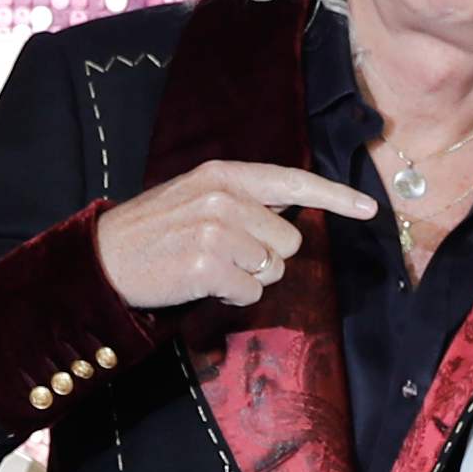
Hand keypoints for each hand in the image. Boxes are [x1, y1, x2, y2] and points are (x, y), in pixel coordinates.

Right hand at [98, 159, 366, 312]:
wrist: (104, 258)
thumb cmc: (154, 231)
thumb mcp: (196, 197)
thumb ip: (242, 200)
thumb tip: (289, 217)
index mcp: (224, 175)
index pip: (292, 182)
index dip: (335, 198)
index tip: (369, 208)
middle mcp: (224, 197)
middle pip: (289, 241)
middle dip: (266, 258)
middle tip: (225, 257)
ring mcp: (216, 231)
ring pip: (272, 270)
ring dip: (247, 279)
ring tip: (208, 268)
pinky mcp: (208, 266)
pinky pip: (250, 293)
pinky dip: (232, 296)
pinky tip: (201, 284)